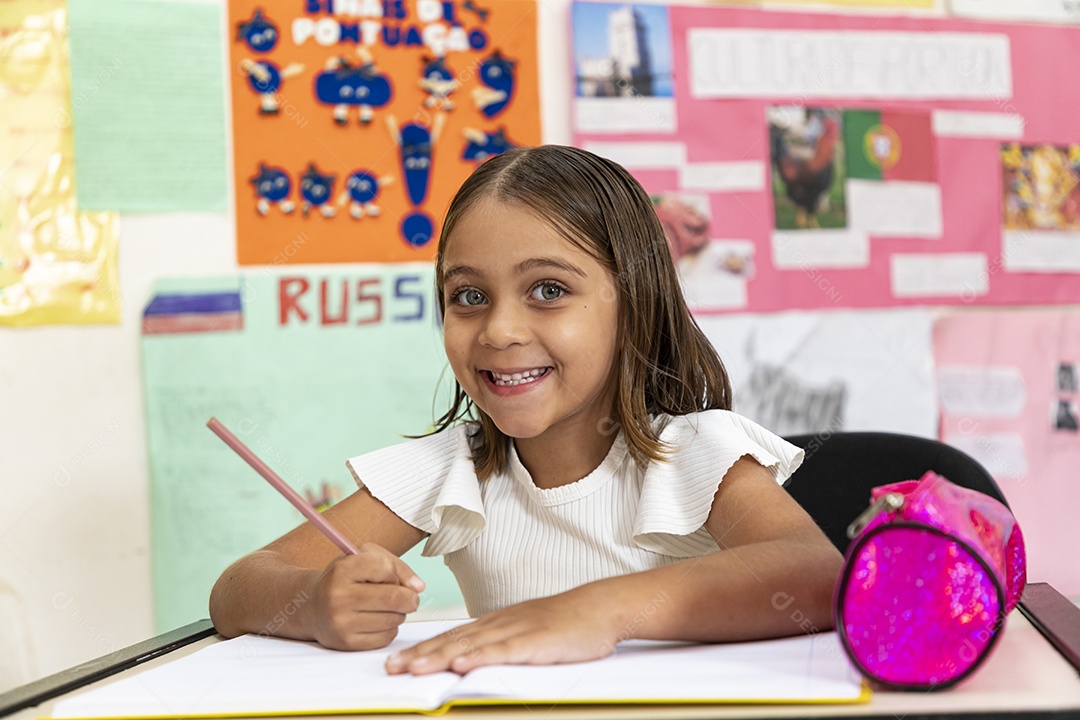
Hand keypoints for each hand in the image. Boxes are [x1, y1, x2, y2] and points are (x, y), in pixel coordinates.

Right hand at [303, 543, 424, 650]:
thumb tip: (419, 587)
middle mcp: (338, 597)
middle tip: (408, 598)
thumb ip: (396, 566)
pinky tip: (377, 621)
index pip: (386, 570)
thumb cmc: (345, 579)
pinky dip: (390, 629)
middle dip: (409, 598)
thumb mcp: (365, 558)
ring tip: (385, 608)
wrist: (312, 606)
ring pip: (394, 619)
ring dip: (399, 614)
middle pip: (394, 598)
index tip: (393, 578)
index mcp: (342, 569)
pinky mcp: (346, 643)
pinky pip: (386, 637)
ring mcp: (341, 622)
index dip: (396, 575)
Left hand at [384, 585, 619, 674]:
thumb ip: (500, 644)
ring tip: (413, 668)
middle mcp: (500, 624)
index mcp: (496, 623)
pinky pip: (504, 650)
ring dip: (439, 657)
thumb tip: (473, 660)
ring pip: (471, 645)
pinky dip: (481, 657)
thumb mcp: (526, 632)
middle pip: (452, 640)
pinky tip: (463, 664)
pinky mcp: (536, 641)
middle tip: (391, 668)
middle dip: (419, 655)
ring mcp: (517, 631)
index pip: (452, 637)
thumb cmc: (567, 622)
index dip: (423, 650)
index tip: (396, 661)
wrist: (600, 607)